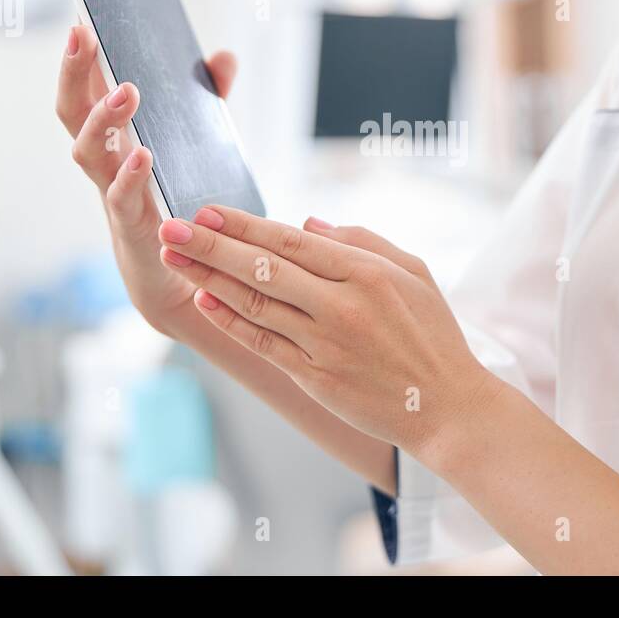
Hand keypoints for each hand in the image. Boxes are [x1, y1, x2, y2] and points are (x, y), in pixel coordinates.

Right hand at [55, 23, 237, 339]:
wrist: (184, 276)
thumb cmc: (183, 203)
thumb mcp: (199, 144)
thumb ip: (209, 100)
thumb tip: (223, 56)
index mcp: (113, 139)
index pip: (85, 90)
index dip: (77, 57)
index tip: (80, 19)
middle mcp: (103, 164)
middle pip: (72, 113)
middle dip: (73, 73)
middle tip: (83, 36)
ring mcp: (112, 194)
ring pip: (87, 153)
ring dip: (104, 119)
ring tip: (127, 90)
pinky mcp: (132, 227)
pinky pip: (120, 199)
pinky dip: (130, 175)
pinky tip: (144, 155)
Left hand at [154, 206, 500, 459]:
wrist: (446, 407)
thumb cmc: (433, 336)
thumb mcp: (414, 273)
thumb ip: (362, 241)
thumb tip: (306, 222)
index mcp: (368, 274)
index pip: (292, 242)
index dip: (245, 226)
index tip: (208, 210)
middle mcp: (342, 306)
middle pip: (264, 268)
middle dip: (211, 245)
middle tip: (172, 227)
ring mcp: (325, 344)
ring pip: (256, 303)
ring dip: (209, 278)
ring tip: (176, 259)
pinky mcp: (315, 377)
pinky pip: (262, 342)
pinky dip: (230, 320)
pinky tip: (204, 301)